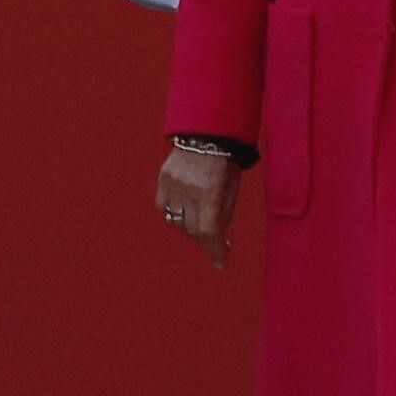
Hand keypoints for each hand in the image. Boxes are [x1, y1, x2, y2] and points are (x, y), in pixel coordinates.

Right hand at [154, 139, 238, 263]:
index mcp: (210, 190)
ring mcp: (173, 183)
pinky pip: (164, 208)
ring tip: (201, 224)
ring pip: (176, 221)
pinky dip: (174, 216)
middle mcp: (189, 188)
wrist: (206, 132)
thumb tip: (217, 241)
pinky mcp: (163, 179)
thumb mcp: (232, 188)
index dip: (214, 250)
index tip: (220, 263)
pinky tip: (184, 214)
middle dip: (205, 239)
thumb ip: (223, 214)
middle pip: (192, 229)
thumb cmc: (226, 161)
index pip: (208, 231)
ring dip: (190, 229)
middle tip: (216, 242)